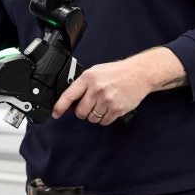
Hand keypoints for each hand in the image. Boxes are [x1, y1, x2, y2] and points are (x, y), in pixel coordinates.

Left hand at [51, 46, 186, 124]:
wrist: (139, 74)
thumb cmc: (117, 73)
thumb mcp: (96, 72)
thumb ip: (83, 85)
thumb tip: (71, 102)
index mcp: (88, 78)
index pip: (69, 95)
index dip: (59, 106)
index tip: (55, 113)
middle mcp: (96, 89)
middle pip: (80, 111)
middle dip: (83, 112)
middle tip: (90, 106)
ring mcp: (107, 99)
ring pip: (92, 118)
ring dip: (95, 116)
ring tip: (103, 105)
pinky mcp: (116, 108)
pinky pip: (104, 122)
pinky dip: (105, 119)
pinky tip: (109, 109)